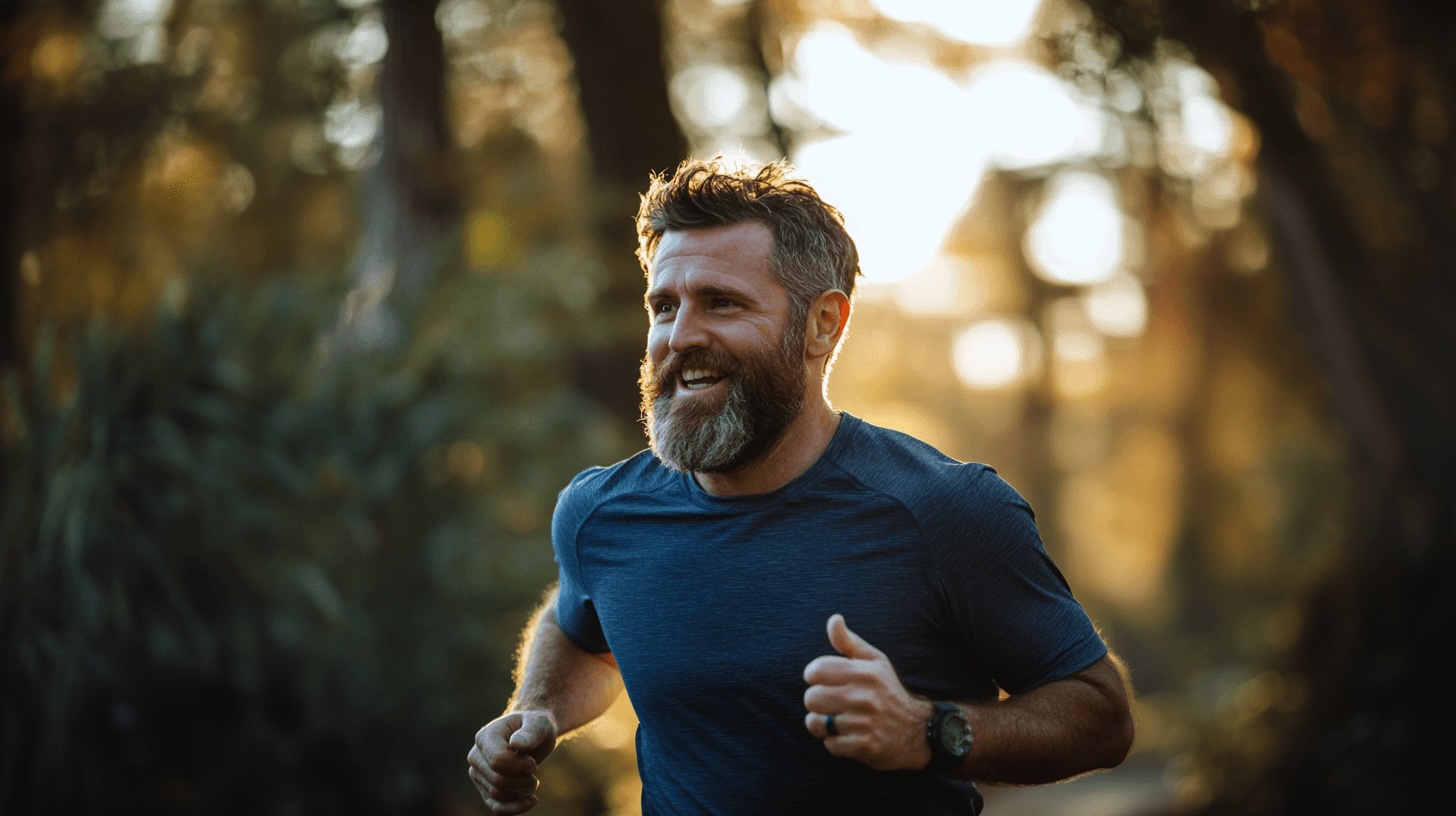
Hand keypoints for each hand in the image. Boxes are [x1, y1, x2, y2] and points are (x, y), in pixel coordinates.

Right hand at [467, 711, 557, 814]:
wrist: (531, 734)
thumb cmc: (534, 726)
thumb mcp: (538, 724)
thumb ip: (530, 733)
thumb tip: (516, 744)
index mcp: (485, 737)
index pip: (497, 761)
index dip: (520, 766)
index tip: (533, 762)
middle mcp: (476, 757)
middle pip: (498, 780)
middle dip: (523, 780)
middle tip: (535, 771)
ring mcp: (479, 774)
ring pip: (498, 795)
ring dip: (522, 791)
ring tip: (533, 780)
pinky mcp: (486, 789)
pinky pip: (496, 807)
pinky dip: (515, 808)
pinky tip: (532, 800)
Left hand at [803, 614, 933, 770]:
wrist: (918, 731)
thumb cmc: (889, 692)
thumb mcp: (875, 662)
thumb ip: (850, 642)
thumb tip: (834, 619)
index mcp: (866, 672)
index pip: (816, 670)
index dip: (813, 676)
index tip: (823, 680)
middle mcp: (865, 696)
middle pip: (811, 698)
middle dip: (816, 702)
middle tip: (831, 704)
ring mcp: (865, 723)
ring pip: (816, 723)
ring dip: (823, 724)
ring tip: (838, 720)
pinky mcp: (865, 746)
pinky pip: (830, 744)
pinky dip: (835, 742)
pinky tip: (849, 736)